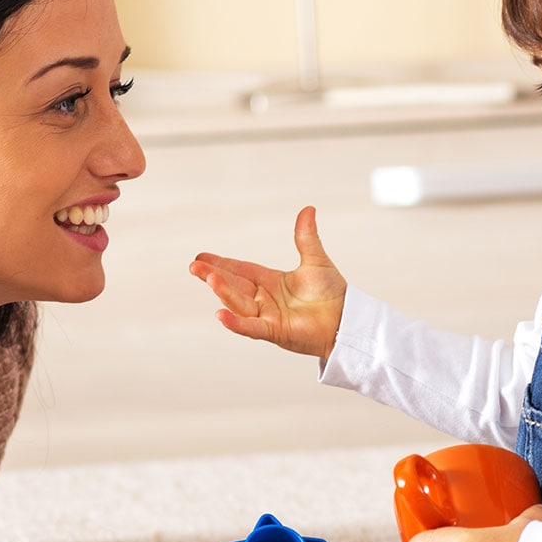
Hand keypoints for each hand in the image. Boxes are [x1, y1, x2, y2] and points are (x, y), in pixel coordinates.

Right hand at [188, 206, 347, 357]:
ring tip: (209, 278)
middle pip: (234, 286)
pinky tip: (220, 314)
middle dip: (214, 276)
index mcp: (270, 282)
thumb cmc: (332, 293)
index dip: (221, 264)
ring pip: (239, 303)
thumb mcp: (315, 260)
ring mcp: (267, 316)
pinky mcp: (275, 332)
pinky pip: (251, 327)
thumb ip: (306, 237)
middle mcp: (264, 299)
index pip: (240, 270)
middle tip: (194, 266)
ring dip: (223, 292)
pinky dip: (235, 323)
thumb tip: (308, 209)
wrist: (347, 318)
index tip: (200, 257)